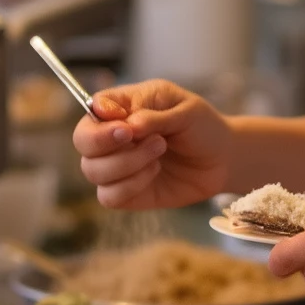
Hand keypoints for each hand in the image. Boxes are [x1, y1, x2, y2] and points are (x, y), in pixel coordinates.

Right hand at [74, 80, 233, 209]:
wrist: (223, 159)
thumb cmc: (202, 126)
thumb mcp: (185, 110)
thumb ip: (152, 114)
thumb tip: (125, 124)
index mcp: (121, 107)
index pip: (89, 111)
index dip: (101, 123)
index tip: (127, 127)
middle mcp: (111, 137)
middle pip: (81, 142)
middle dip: (109, 144)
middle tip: (148, 138)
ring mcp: (117, 166)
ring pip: (92, 170)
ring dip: (128, 163)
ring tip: (160, 150)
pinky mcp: (126, 193)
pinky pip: (108, 196)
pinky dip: (130, 186)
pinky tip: (155, 172)